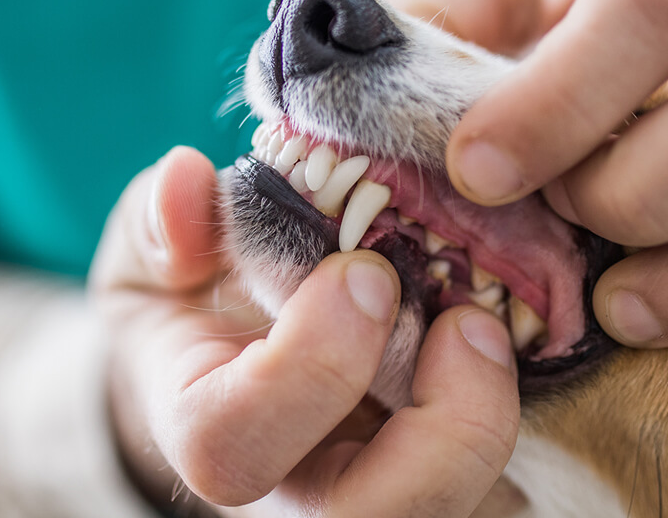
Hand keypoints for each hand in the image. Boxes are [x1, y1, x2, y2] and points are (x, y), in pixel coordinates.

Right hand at [90, 146, 522, 515]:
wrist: (223, 358)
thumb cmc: (189, 299)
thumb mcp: (153, 251)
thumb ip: (161, 222)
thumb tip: (188, 181)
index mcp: (206, 431)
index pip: (236, 446)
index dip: (309, 368)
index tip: (363, 271)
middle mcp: (291, 491)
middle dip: (441, 428)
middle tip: (470, 322)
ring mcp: (367, 494)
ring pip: (443, 511)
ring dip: (491, 425)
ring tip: (492, 329)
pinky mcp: (431, 484)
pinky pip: (493, 489)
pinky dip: (513, 418)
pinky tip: (514, 343)